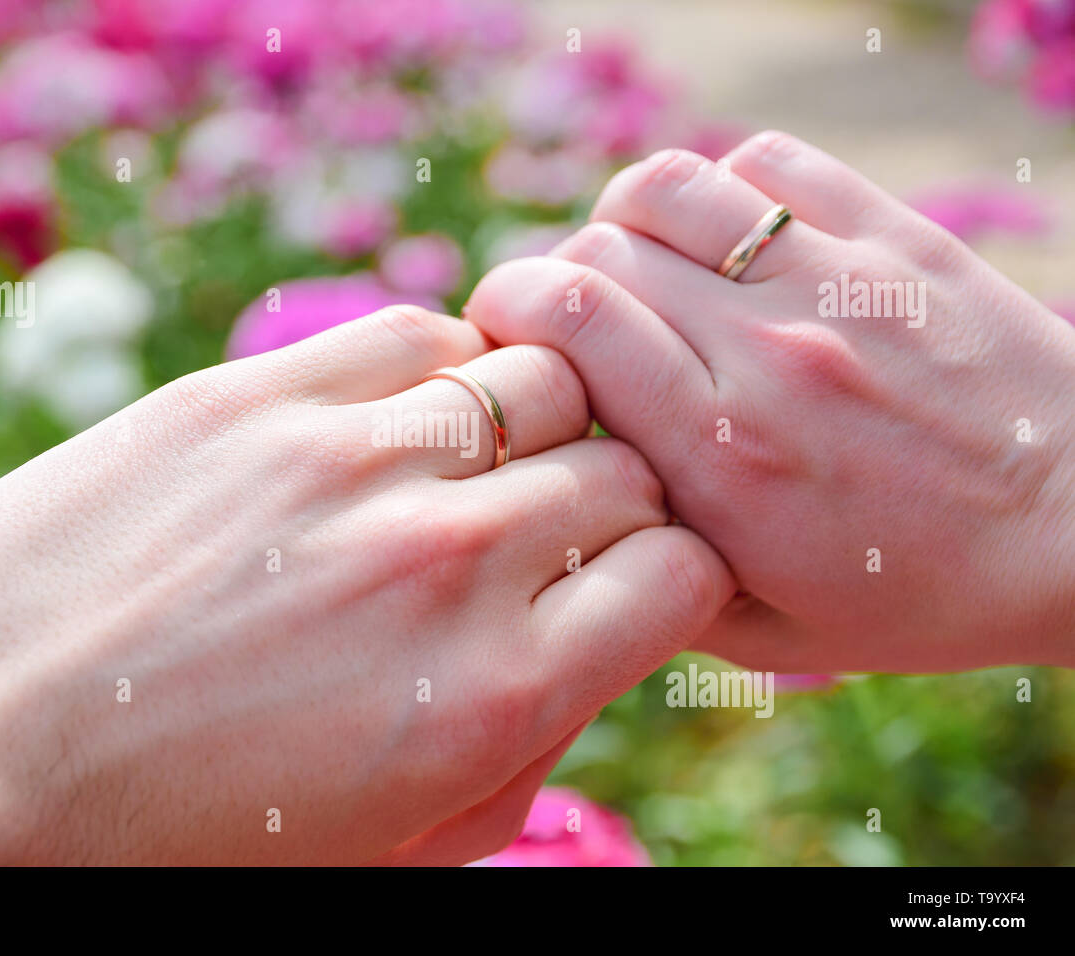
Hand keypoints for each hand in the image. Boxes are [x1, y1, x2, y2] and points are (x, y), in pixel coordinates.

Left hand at [0, 306, 730, 863]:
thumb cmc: (187, 834)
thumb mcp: (399, 844)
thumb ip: (528, 744)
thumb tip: (588, 645)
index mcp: (492, 698)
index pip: (683, 572)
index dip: (672, 578)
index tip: (628, 586)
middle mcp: (442, 563)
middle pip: (622, 472)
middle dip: (614, 504)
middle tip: (556, 530)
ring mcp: (347, 461)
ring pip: (541, 379)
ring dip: (541, 422)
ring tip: (488, 461)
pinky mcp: (254, 395)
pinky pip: (419, 334)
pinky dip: (446, 367)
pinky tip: (412, 416)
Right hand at [465, 131, 1074, 672]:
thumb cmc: (916, 594)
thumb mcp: (761, 632)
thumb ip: (642, 569)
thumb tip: (557, 497)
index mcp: (720, 457)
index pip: (565, 318)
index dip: (505, 311)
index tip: (507, 341)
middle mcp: (766, 355)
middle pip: (597, 251)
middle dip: (552, 280)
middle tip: (569, 325)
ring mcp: (833, 284)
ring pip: (666, 186)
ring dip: (621, 222)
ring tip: (637, 271)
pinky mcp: (890, 240)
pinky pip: (763, 165)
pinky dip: (716, 192)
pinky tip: (725, 246)